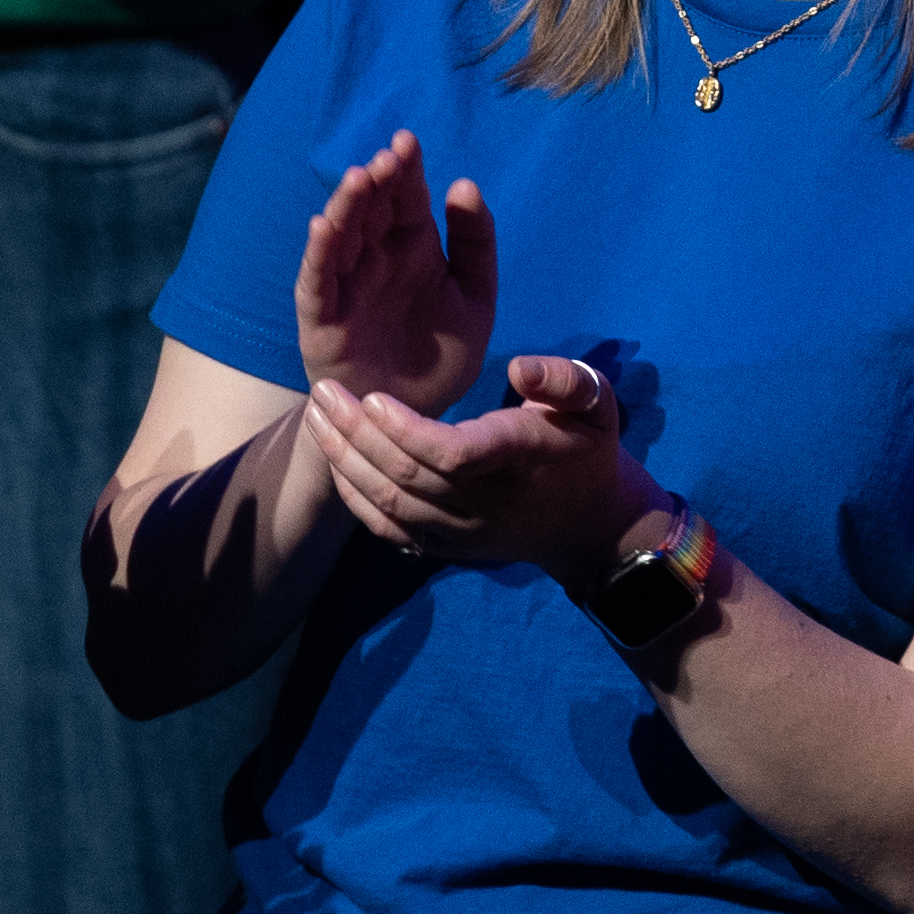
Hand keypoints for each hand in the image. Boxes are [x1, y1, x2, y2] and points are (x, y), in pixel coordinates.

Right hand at [290, 130, 493, 420]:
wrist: (417, 419)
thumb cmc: (443, 355)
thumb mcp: (475, 295)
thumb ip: (475, 243)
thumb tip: (464, 184)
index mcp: (412, 247)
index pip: (405, 197)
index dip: (405, 169)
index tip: (408, 141)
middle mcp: (375, 259)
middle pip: (371, 209)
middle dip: (378, 181)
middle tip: (389, 158)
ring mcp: (346, 286)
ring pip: (340, 237)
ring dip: (346, 207)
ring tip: (360, 179)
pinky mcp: (322, 318)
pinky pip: (317, 281)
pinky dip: (318, 253)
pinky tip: (323, 225)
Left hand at [305, 349, 659, 574]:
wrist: (589, 525)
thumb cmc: (587, 448)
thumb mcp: (596, 401)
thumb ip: (562, 379)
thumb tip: (519, 369)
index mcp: (517, 459)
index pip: (452, 455)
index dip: (406, 431)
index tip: (374, 397)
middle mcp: (482, 502)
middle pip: (406, 475)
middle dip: (356, 433)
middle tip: (324, 390)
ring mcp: (459, 529)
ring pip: (389, 502)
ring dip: (345, 460)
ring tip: (316, 416)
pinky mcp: (443, 545)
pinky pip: (388, 528)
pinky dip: (355, 498)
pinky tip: (333, 460)